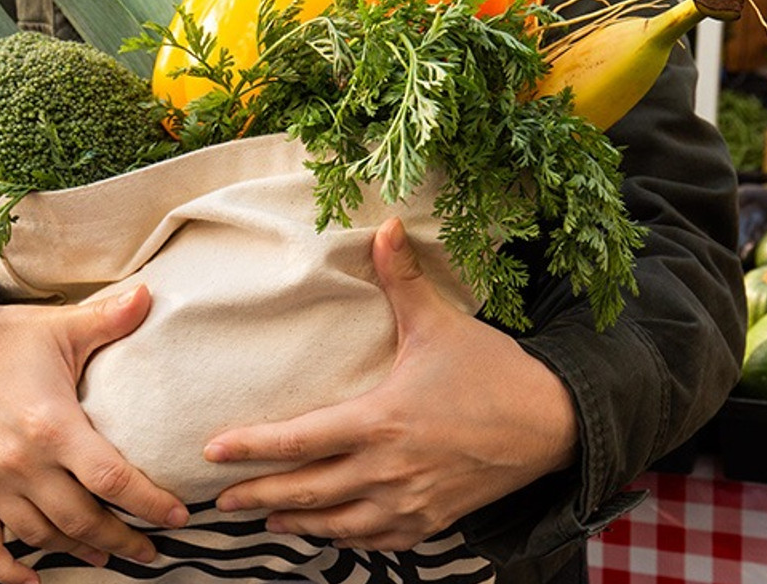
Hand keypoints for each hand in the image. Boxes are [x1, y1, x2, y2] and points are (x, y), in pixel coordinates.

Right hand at [0, 286, 189, 583]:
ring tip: (105, 556)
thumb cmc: (4, 336)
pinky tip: (31, 581)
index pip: (112, 478)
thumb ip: (110, 318)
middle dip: (123, 540)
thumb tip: (153, 294)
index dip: (149, 503)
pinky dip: (6, 571)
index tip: (177, 518)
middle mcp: (19, 461)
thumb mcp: (59, 327)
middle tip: (151, 549)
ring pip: (41, 535)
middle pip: (82, 519)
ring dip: (77, 551)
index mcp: (52, 423)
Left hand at [203, 218, 578, 550]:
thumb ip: (402, 278)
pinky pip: (379, 542)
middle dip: (258, 497)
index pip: (299, 441)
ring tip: (266, 521)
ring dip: (296, 523)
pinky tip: (330, 534)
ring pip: (338, 524)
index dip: (251, 448)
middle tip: (220, 501)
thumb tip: (383, 225)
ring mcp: (410, 502)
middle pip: (306, 492)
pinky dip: (348, 540)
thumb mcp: (440, 323)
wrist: (553, 424)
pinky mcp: (432, 520)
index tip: (213, 452)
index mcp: (380, 422)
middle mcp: (388, 470)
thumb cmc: (493, 372)